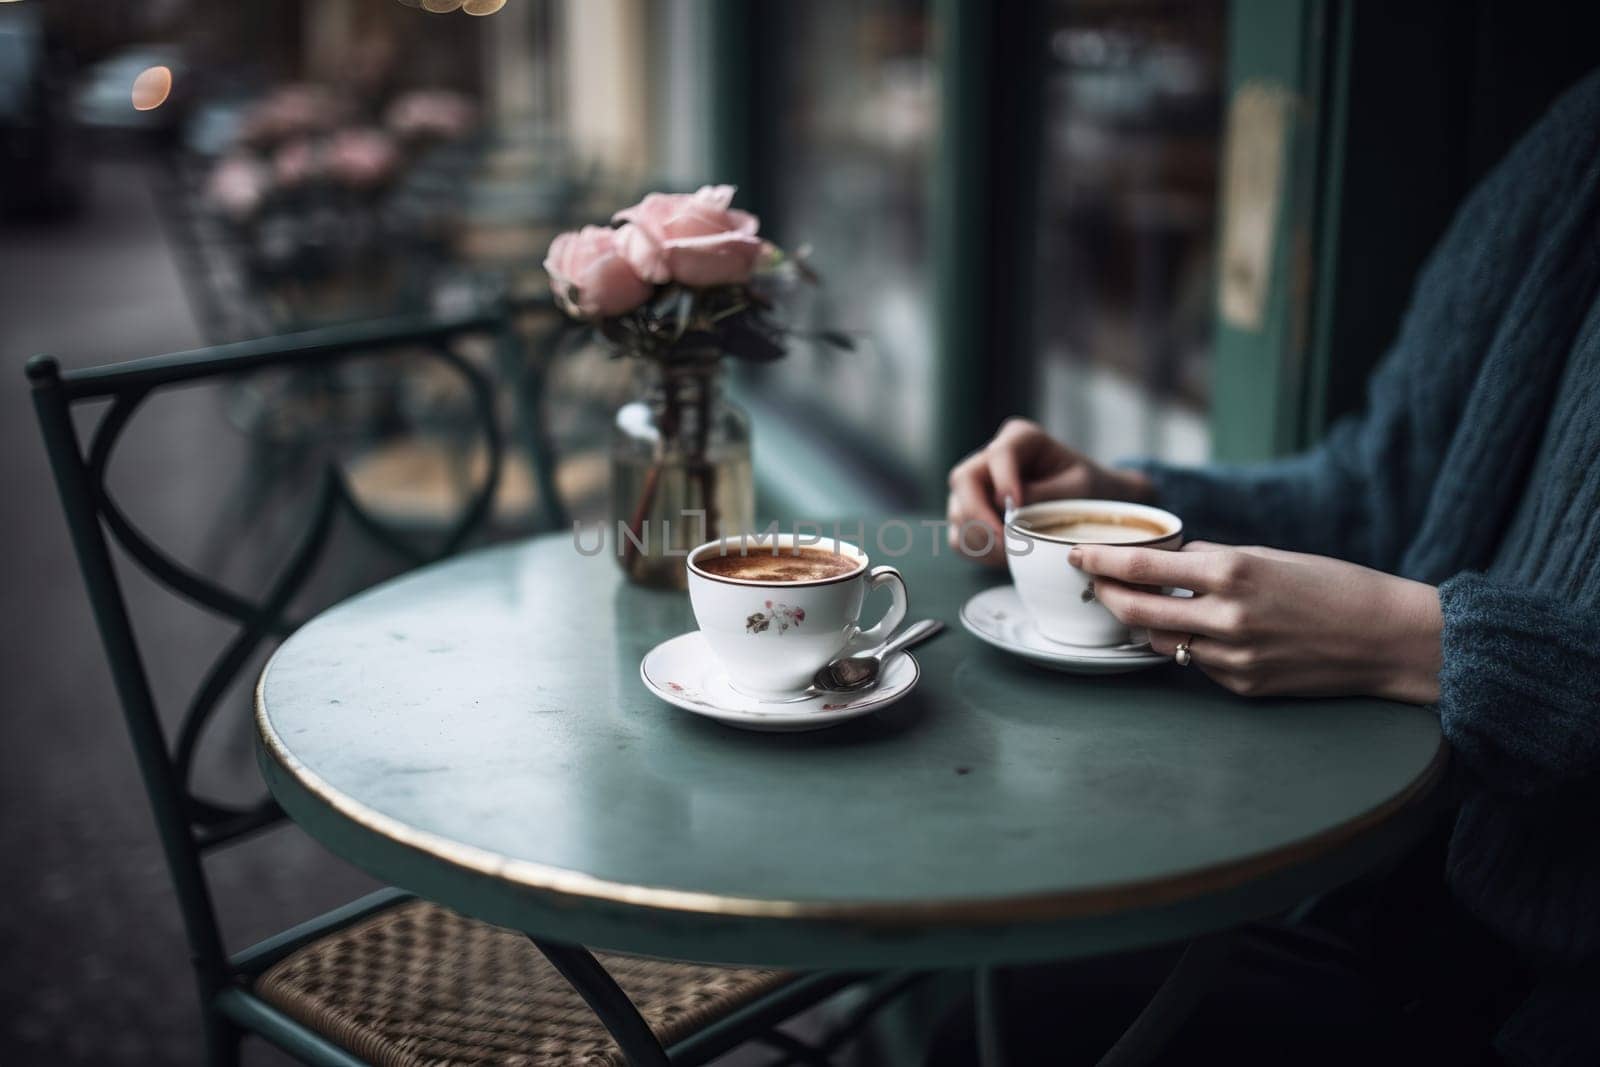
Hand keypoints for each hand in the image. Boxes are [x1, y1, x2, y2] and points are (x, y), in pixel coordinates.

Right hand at [946, 418, 1153, 564]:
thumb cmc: (1087, 490)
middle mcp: (990, 459)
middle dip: (979, 515)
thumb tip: (1011, 512)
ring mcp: (976, 487)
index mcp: (1021, 439)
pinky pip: (959, 536)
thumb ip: (1045, 496)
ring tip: (1013, 554)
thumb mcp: (1077, 489)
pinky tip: (1004, 557)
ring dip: (981, 538)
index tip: (1014, 506)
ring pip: (957, 510)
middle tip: (1004, 542)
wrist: (1088, 505)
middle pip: (964, 480)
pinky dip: (978, 551)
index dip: (1003, 480)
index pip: (1000, 454)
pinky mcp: (971, 514)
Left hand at [1071, 541, 1441, 703]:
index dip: (1101, 562)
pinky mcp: (1244, 686)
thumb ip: (1214, 560)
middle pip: (1137, 610)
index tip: (1077, 555)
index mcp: (1232, 573)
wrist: (1387, 638)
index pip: (1143, 568)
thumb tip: (1170, 559)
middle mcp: (1227, 618)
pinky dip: (1194, 647)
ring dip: (1149, 624)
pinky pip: (1199, 664)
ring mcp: (1234, 658)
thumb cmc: (1333, 586)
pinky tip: (1207, 634)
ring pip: (1163, 641)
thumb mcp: (1270, 557)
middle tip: (1094, 584)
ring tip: (1148, 607)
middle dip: (1108, 596)